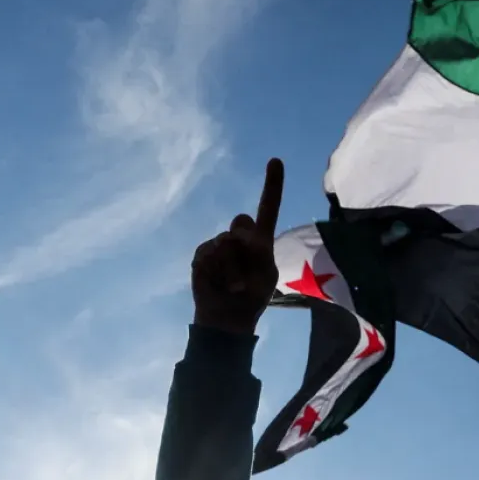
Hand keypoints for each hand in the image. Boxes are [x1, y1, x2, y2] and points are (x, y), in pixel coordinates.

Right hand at [191, 158, 283, 334]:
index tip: (275, 160)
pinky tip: (217, 283)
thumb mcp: (265, 274)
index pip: (268, 208)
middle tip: (244, 274)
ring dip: (232, 269)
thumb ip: (257, 250)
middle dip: (244, 245)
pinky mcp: (203, 254)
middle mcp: (240, 238)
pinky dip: (217, 272)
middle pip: (242, 222)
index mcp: (261, 241)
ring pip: (227, 242)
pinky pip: (210, 254)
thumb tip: (232, 234)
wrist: (227, 319)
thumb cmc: (250, 298)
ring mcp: (219, 244)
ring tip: (232, 285)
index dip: (272, 185)